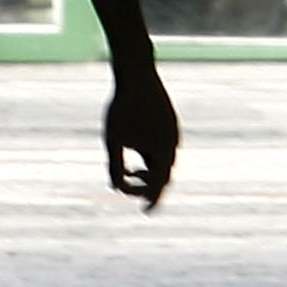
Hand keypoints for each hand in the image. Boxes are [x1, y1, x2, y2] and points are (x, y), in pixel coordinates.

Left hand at [103, 66, 179, 210]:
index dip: (152, 200)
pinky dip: (153, 155)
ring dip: (151, 170)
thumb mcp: (113, 141)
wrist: (136, 74)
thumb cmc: (121, 108)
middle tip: (135, 193)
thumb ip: (114, 166)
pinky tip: (138, 150)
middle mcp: (173, 144)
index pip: (160, 186)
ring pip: (165, 160)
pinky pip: (165, 146)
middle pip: (164, 175)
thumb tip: (116, 188)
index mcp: (162, 152)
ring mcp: (173, 131)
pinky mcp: (169, 121)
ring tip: (131, 171)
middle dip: (148, 186)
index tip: (145, 212)